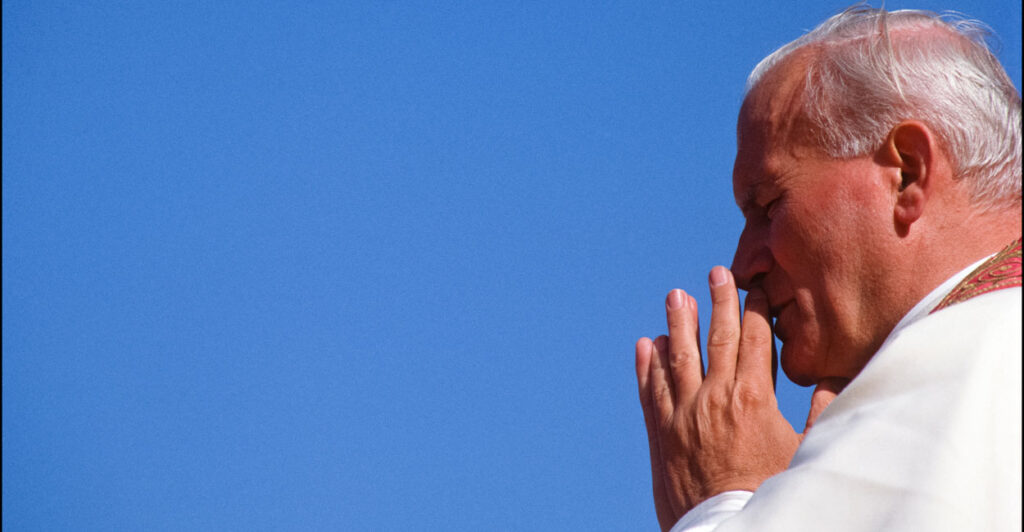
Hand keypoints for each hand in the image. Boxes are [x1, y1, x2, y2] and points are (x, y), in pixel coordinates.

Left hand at [635, 267, 801, 529]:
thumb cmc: (771, 495)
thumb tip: (832, 378)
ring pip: (677, 357)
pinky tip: (646, 345)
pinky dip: (647, 366)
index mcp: (753, 398)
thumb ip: (821, 413)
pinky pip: (650, 390)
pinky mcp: (661, 434)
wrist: (727, 531)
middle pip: (716, 339)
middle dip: (717, 302)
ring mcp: (683, 414)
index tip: (753, 286)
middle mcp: (715, 398)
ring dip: (677, 324)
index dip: (754, 309)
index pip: (754, 340)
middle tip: (715, 273)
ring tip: (675, 297)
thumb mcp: (807, 453)